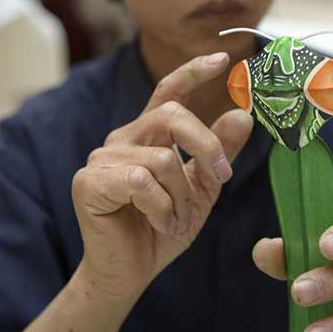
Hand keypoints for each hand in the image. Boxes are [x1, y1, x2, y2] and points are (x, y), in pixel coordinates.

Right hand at [72, 52, 252, 301]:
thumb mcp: (201, 189)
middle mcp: (123, 138)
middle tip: (222, 179)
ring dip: (182, 196)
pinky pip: (142, 182)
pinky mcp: (89, 182)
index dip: (193, 72)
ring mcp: (103, 158)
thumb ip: (218, 153)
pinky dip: (162, 208)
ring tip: (177, 221)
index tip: (223, 58)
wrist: (129, 273)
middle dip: (206, 147)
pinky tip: (159, 224)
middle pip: (172, 116)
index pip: (168, 92)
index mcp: (147, 135)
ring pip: (163, 158)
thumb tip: (243, 116)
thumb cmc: (161, 229)